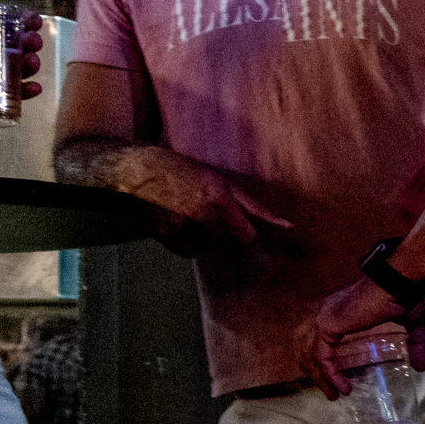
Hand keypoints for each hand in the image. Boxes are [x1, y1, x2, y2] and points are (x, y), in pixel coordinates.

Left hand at [0, 9, 44, 100]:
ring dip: (30, 66)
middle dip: (30, 44)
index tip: (34, 21)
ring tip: (31, 64)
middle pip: (13, 48)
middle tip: (33, 43)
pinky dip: (25, 93)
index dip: (21, 22)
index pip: (1, 26)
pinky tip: (33, 88)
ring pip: (16, 71)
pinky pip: (11, 97)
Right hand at [124, 151, 294, 255]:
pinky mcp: (166, 238)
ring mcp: (181, 229)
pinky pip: (190, 252)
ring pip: (210, 249)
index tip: (238, 223)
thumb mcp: (223, 182)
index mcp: (218, 200)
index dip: (245, 232)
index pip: (247, 238)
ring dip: (208, 238)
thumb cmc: (183, 171)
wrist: (137, 173)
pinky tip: (182, 222)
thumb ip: (255, 208)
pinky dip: (191, 242)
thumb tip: (287, 227)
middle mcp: (201, 217)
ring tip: (194, 214)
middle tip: (211, 213)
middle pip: (229, 244)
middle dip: (226, 233)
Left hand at [296, 277, 410, 395]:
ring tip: (334, 394)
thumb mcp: (412, 323)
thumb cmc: (403, 296)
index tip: (336, 380)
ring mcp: (323, 318)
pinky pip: (320, 357)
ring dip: (319, 377)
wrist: (398, 283)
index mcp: (337, 310)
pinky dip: (328, 375)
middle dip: (314, 371)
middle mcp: (324, 313)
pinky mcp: (327, 326)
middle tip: (330, 392)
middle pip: (304, 347)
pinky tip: (343, 387)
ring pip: (308, 354)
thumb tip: (421, 367)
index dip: (322, 359)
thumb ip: (415, 344)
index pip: (316, 337)